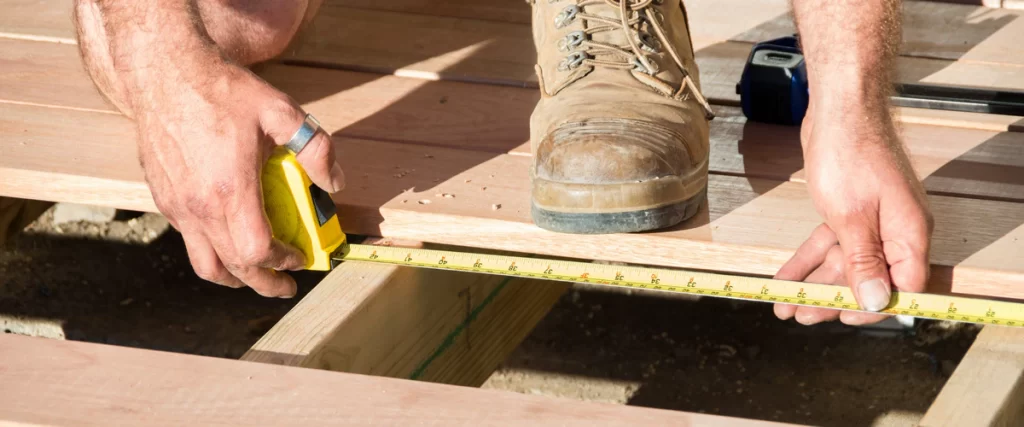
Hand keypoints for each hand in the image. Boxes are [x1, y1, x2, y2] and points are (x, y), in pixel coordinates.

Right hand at [132, 54, 344, 296]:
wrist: (164, 69)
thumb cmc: (221, 89)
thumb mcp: (280, 111)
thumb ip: (315, 148)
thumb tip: (335, 182)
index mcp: (230, 191)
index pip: (257, 251)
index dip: (283, 263)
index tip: (300, 258)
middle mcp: (198, 206)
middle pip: (232, 268)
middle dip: (262, 283)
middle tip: (284, 287)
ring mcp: (176, 204)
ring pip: (204, 263)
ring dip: (232, 276)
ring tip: (254, 274)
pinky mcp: (163, 196)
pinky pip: (188, 239)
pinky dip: (212, 250)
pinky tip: (229, 235)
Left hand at [774, 109, 932, 324]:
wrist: (839, 109)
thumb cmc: (849, 154)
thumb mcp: (851, 217)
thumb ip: (864, 262)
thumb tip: (878, 300)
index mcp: (908, 234)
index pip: (902, 287)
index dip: (873, 307)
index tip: (843, 320)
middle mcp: (896, 231)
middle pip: (867, 278)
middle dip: (831, 299)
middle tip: (801, 316)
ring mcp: (874, 221)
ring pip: (844, 263)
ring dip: (814, 284)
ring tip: (784, 305)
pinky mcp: (853, 212)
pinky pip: (831, 243)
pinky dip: (808, 260)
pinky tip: (785, 278)